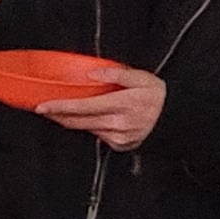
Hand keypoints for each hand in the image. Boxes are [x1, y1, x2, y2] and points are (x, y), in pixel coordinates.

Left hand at [36, 65, 165, 149]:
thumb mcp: (142, 78)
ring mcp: (120, 137)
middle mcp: (120, 124)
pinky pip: (98, 135)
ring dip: (72, 120)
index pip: (83, 106)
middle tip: (43, 108)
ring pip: (86, 128)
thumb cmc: (159, 96)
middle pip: (78, 121)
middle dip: (58, 115)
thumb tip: (92, 73)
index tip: (42, 106)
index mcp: (124, 104)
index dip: (60, 107)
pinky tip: (91, 118)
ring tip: (64, 110)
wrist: (177, 118)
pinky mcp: (121, 145)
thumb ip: (117, 73)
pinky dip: (90, 126)